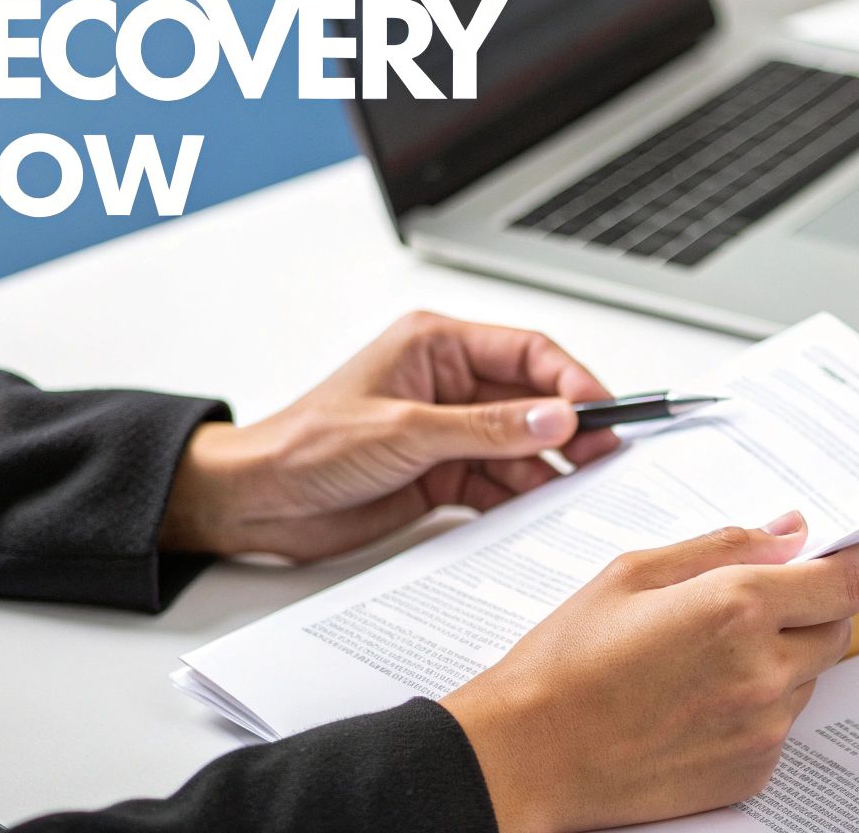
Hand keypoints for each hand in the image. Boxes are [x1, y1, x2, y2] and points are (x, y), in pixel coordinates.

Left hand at [160, 312, 620, 559]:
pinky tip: (537, 513)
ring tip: (573, 494)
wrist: (255, 503)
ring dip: (546, 469)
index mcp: (435, 345)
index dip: (571, 380)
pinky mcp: (440, 473)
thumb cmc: (305, 447)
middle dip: (568, 429)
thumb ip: (487, 428)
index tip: (603, 413)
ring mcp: (446, 431)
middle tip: (603, 459)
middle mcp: (446, 383)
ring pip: (520, 445)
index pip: (526, 351)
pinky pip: (497, 481)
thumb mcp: (405, 433)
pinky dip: (519, 497)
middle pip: (531, 400)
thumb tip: (558, 418)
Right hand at [443, 513, 858, 832]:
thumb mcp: (635, 572)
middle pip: (837, 627)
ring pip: (809, 676)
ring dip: (785, 653)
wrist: (529, 755)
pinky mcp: (751, 770)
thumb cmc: (568, 661)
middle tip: (766, 595)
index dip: (856, 559)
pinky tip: (702, 694)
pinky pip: (782, 723)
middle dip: (814, 603)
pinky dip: (761, 702)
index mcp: (735, 608)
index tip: (852, 548)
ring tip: (710, 651)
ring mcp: (761, 728)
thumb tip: (788, 531)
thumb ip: (724, 546)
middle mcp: (762, 671)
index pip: (844, 581)